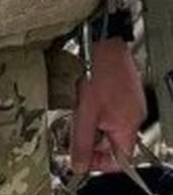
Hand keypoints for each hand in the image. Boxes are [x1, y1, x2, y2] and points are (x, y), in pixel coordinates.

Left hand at [69, 37, 145, 173]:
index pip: (119, 161)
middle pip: (114, 143)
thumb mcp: (84, 112)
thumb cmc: (98, 71)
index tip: (81, 158)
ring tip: (77, 114)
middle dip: (92, 142)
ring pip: (111, 126)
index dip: (99, 162)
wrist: (104, 41)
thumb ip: (81, 141)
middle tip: (72, 135)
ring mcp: (130, 103)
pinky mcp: (125, 91)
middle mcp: (133, 117)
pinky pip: (112, 110)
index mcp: (127, 127)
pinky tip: (85, 100)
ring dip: (93, 125)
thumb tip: (78, 165)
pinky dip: (98, 111)